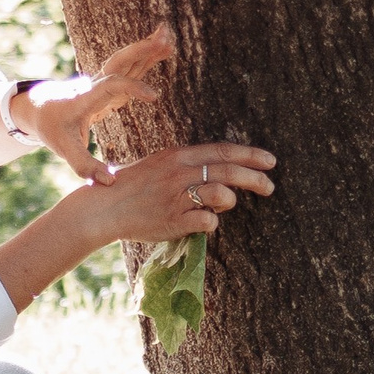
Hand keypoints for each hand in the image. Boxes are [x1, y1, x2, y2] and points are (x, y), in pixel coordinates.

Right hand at [0, 139, 276, 311]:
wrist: (102, 207)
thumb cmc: (132, 186)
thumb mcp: (160, 165)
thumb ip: (188, 167)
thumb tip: (219, 175)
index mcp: (178, 155)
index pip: (223, 151)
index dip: (250, 155)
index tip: (270, 161)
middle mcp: (180, 172)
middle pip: (229, 172)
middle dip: (255, 179)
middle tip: (271, 186)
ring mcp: (177, 196)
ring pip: (222, 195)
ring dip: (230, 201)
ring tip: (225, 206)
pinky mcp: (173, 219)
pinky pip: (206, 221)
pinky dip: (211, 223)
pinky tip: (202, 222)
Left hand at [24, 22, 173, 180]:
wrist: (39, 107)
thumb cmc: (52, 128)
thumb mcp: (64, 149)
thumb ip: (84, 166)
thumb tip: (109, 182)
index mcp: (86, 97)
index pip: (111, 86)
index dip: (133, 88)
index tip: (154, 98)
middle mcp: (96, 85)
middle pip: (119, 62)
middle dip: (141, 51)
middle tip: (163, 40)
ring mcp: (104, 82)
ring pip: (127, 61)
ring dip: (147, 49)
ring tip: (169, 37)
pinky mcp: (110, 85)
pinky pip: (131, 68)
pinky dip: (148, 57)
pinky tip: (165, 48)